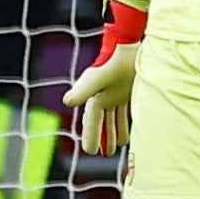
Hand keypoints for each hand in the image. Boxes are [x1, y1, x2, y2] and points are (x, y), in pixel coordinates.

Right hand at [68, 42, 137, 157]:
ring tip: (118, 147)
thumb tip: (67, 101)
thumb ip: (83, 90)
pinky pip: (125, 109)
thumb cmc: (112, 60)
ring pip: (114, 117)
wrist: (127, 44)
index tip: (90, 151)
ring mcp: (116, 92)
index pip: (92, 121)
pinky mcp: (128, 88)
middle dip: (103, 137)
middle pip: (102, 121)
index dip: (91, 136)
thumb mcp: (97, 78)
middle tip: (104, 154)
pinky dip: (125, 120)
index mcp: (95, 96)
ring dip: (114, 131)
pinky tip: (132, 128)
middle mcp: (104, 96)